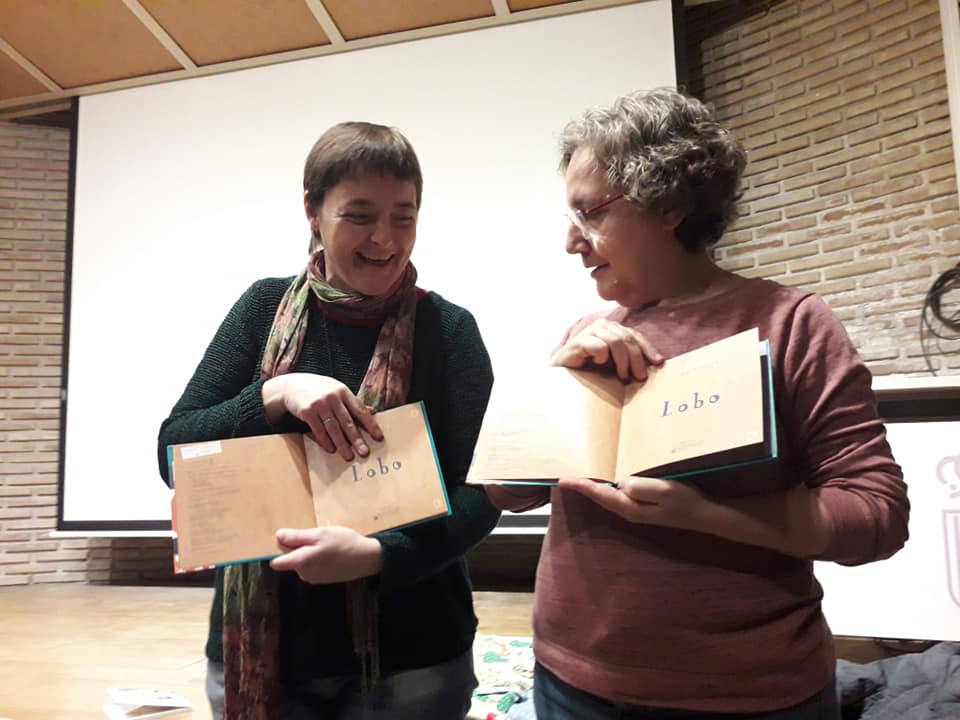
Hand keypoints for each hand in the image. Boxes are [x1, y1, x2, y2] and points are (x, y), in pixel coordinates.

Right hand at [263, 373, 382, 460]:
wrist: (292, 386)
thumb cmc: (320, 390)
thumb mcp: (338, 391)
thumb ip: (353, 402)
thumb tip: (373, 412)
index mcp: (344, 392)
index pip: (360, 410)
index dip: (370, 425)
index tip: (378, 437)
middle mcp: (333, 397)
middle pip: (347, 422)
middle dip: (357, 439)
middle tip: (364, 452)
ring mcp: (319, 404)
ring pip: (333, 428)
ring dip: (341, 444)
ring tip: (348, 456)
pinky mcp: (307, 411)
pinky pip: (318, 429)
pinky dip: (325, 441)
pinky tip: (331, 449)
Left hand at [269, 527, 382, 583]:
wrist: (366, 558)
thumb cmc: (343, 543)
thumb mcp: (319, 534)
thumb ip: (296, 537)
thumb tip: (277, 537)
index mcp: (300, 563)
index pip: (277, 562)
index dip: (279, 549)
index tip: (290, 539)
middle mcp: (304, 574)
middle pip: (291, 560)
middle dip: (298, 548)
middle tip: (316, 536)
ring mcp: (314, 578)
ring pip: (303, 562)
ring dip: (309, 552)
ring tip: (326, 543)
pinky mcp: (323, 579)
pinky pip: (313, 567)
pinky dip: (318, 559)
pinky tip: (331, 552)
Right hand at [550, 319, 662, 381]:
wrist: (562, 379)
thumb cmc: (590, 372)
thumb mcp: (615, 365)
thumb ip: (629, 359)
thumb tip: (655, 362)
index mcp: (612, 330)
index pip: (634, 335)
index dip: (647, 348)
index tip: (658, 362)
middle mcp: (602, 326)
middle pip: (627, 338)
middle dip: (636, 359)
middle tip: (638, 377)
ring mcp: (589, 332)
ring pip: (615, 341)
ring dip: (622, 361)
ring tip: (621, 375)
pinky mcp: (577, 342)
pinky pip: (598, 346)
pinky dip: (602, 357)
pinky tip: (598, 364)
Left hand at [558, 475, 703, 529]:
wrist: (705, 514)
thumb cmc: (686, 501)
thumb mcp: (664, 490)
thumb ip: (640, 486)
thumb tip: (621, 481)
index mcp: (630, 507)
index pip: (600, 493)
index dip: (581, 485)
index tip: (563, 479)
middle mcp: (629, 509)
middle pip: (600, 496)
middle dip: (582, 486)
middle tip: (565, 477)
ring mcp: (636, 508)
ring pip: (607, 496)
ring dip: (593, 486)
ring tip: (579, 476)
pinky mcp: (644, 504)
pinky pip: (618, 494)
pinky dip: (607, 486)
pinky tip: (607, 478)